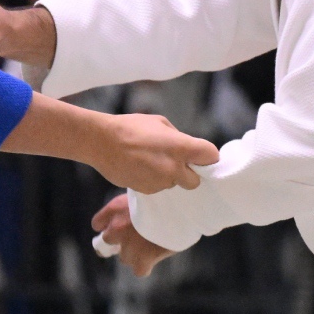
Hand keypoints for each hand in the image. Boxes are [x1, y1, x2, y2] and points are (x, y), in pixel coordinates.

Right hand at [92, 112, 216, 193]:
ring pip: (173, 185)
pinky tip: (140, 167)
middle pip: (195, 181)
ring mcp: (161, 182)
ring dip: (168, 176)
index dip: (207, 157)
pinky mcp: (147, 191)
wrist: (102, 142)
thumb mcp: (159, 123)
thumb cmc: (130, 127)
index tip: (201, 156)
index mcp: (182, 147)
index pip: (211, 156)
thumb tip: (185, 148)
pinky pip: (157, 187)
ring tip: (150, 161)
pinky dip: (152, 180)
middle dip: (188, 174)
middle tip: (176, 163)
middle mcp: (174, 168)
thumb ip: (177, 138)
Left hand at [93, 193, 172, 275]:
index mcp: (115, 208)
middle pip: (108, 241)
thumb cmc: (168, 196)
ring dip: (135, 253)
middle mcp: (117, 228)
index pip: (98, 223)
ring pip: (125, 257)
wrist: (180, 206)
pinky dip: (146, 266)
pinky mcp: (142, 259)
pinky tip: (155, 257)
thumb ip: (134, 204)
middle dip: (121, 240)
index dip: (107, 225)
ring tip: (152, 243)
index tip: (116, 225)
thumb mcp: (146, 192)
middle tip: (137, 235)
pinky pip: (139, 270)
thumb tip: (136, 215)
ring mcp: (128, 245)